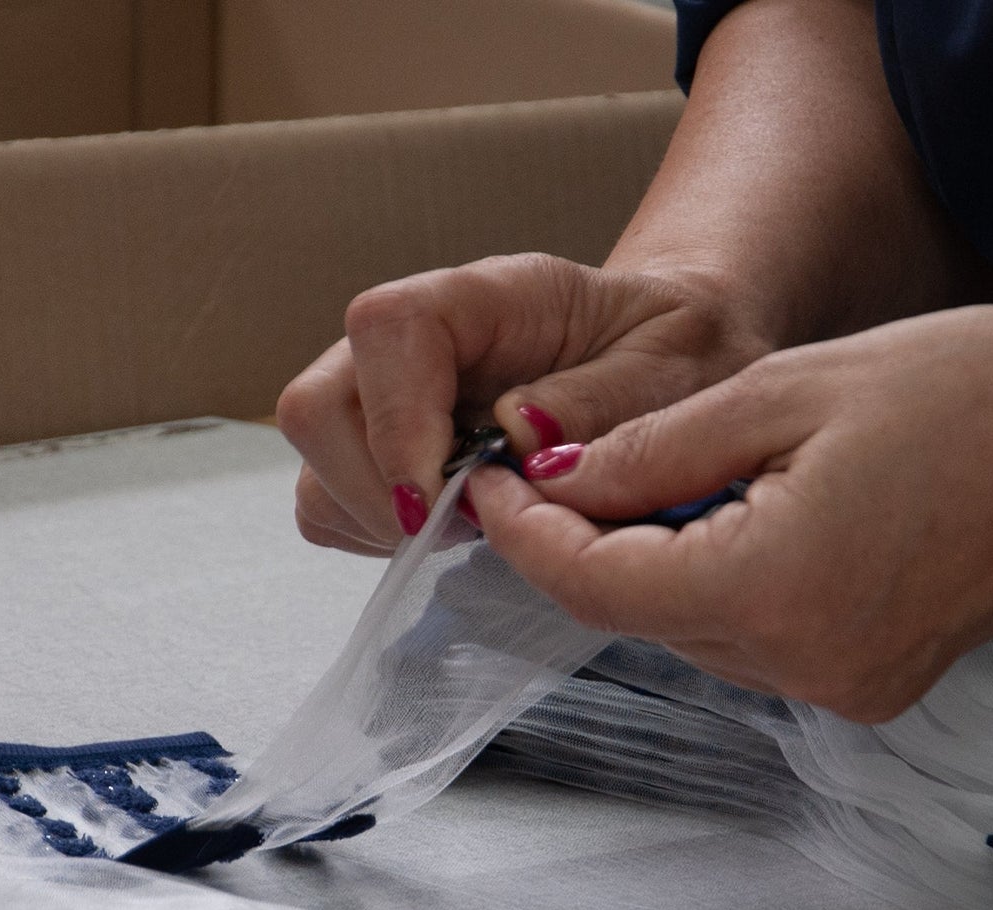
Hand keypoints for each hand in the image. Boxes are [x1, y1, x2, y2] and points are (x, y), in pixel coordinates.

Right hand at [274, 253, 771, 553]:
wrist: (670, 354)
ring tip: (468, 523)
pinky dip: (372, 530)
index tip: (447, 500)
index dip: (397, 422)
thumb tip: (514, 434)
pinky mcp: (382, 441)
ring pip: (314, 459)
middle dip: (379, 492)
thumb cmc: (677, 352)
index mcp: (489, 296)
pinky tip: (449, 525)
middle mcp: (419, 336)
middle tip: (468, 526)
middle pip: (318, 405)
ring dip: (374, 515)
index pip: (387, 328)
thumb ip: (601, 401)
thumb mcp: (677, 369)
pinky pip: (328, 497)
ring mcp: (387, 388)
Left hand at [467, 304, 992, 721]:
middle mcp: (804, 666)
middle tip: (556, 467)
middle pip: (640, 614)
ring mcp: (844, 688)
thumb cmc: (962, 389)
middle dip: (589, 542)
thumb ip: (651, 451)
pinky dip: (722, 584)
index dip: (528, 537)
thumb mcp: (780, 391)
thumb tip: (554, 483)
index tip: (487, 485)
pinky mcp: (873, 685)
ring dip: (657, 562)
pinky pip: (754, 641)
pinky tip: (745, 515)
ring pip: (692, 631)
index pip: (598, 584)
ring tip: (669, 476)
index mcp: (773, 590)